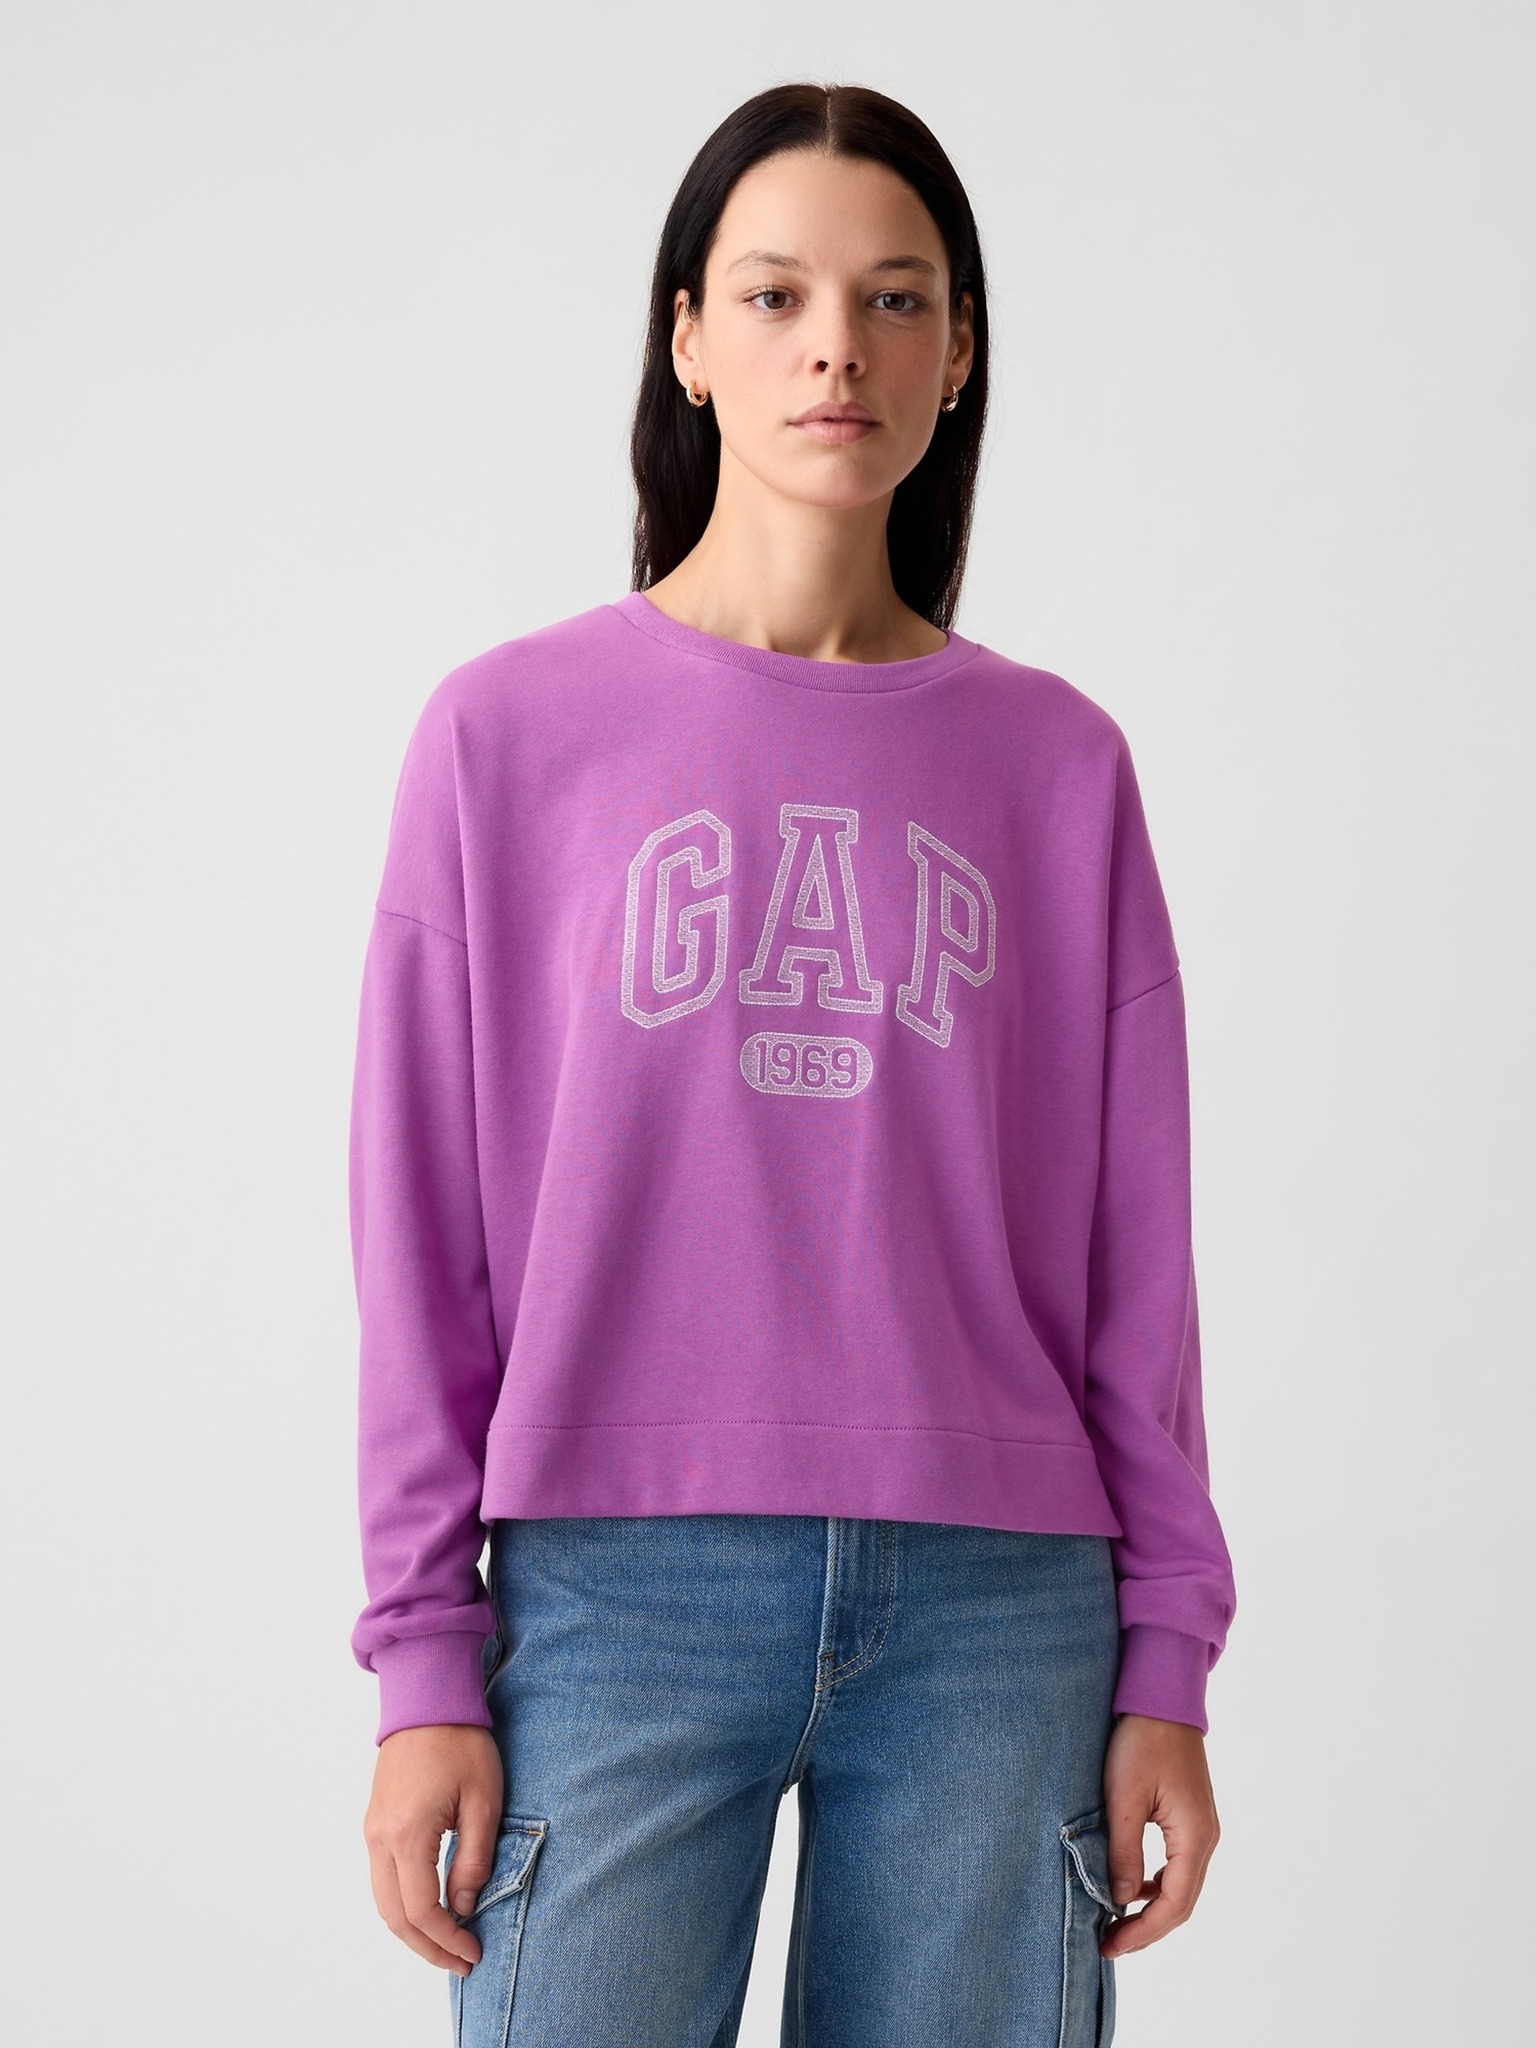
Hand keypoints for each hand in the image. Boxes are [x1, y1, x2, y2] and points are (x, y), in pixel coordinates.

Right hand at [363, 1724, 504, 1976]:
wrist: (426, 1698)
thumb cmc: (461, 1742)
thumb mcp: (483, 1801)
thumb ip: (474, 1859)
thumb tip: (465, 1907)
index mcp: (409, 1834)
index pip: (423, 1910)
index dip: (448, 1940)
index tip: (474, 1953)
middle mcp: (381, 1838)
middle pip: (395, 1917)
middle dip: (428, 1948)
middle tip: (461, 1963)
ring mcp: (372, 1831)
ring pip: (383, 1902)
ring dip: (413, 1931)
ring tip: (447, 1945)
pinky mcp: (374, 1823)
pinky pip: (381, 1880)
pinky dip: (402, 1905)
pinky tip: (429, 1910)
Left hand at [1098, 1712, 1219, 1958]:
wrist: (1162, 1698)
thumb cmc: (1142, 1741)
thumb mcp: (1124, 1797)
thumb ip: (1124, 1852)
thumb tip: (1121, 1901)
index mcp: (1195, 1837)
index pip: (1174, 1905)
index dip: (1143, 1931)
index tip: (1110, 1944)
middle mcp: (1205, 1838)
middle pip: (1181, 1902)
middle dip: (1146, 1927)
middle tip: (1108, 1943)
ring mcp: (1201, 1828)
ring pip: (1180, 1885)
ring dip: (1150, 1908)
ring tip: (1116, 1921)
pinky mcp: (1190, 1818)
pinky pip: (1177, 1865)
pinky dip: (1155, 1883)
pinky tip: (1131, 1885)